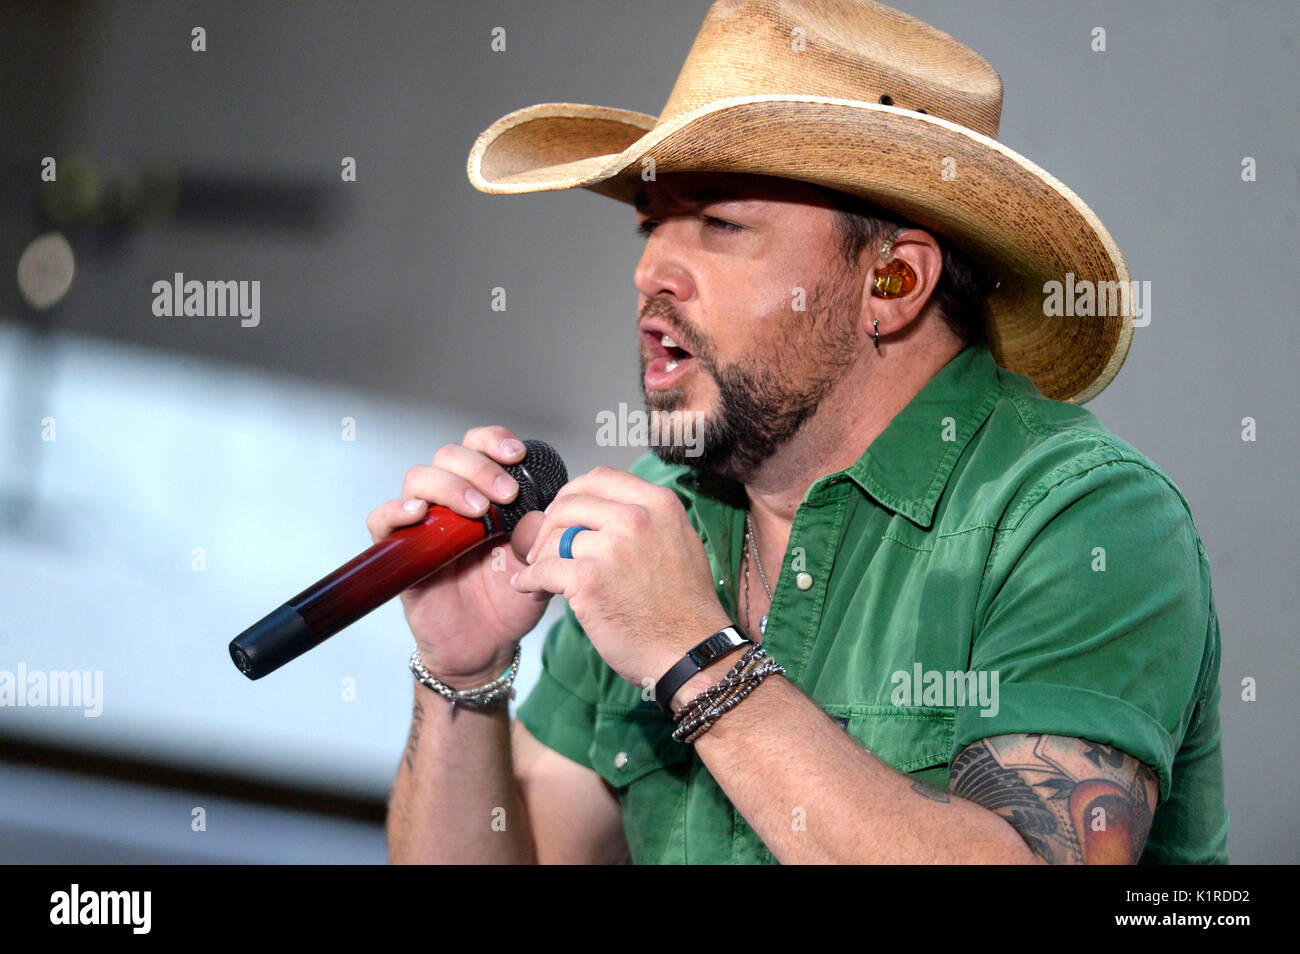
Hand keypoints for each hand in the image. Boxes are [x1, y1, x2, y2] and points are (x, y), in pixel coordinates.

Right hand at [364, 426, 549, 687]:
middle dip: (480, 468)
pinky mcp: (401, 554)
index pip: (480, 447)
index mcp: (485, 494)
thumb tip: (542, 508)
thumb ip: (541, 532)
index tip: (518, 456)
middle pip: (449, 456)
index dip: (495, 441)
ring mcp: (425, 525)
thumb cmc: (510, 599)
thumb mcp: (539, 562)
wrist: (488, 644)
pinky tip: (419, 515)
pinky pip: (381, 521)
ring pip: (418, 479)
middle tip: (507, 494)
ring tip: (478, 510)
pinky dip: (395, 510)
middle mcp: (452, 503)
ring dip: (450, 486)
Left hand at [509, 466, 732, 689]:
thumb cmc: (686, 605)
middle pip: (570, 504)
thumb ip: (646, 518)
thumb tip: (604, 511)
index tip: (564, 513)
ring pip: (553, 537)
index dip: (573, 494)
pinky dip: (528, 579)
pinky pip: (542, 569)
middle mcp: (635, 518)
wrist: (692, 651)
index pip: (599, 478)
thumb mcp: (679, 541)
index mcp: (658, 503)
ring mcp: (611, 548)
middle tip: (543, 546)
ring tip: (539, 572)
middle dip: (549, 524)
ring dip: (540, 556)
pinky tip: (527, 586)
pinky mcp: (588, 581)